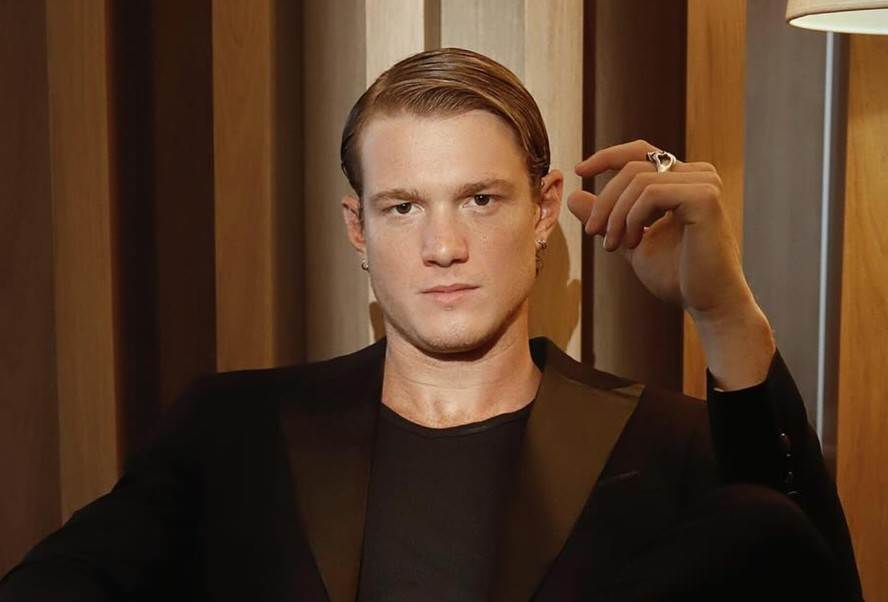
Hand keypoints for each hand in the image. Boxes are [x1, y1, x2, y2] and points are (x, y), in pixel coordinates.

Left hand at [568, 139, 774, 388]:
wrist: (706, 303)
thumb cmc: (676, 275)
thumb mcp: (629, 240)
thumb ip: (607, 217)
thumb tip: (573, 196)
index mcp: (682, 180)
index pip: (640, 152)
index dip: (607, 157)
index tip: (579, 171)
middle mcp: (697, 175)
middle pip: (632, 166)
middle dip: (605, 201)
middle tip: (593, 232)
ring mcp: (704, 183)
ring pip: (638, 179)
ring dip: (616, 215)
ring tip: (614, 245)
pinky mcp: (705, 197)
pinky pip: (652, 193)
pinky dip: (633, 217)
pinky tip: (633, 243)